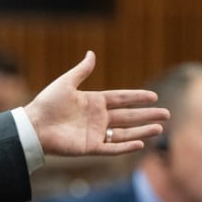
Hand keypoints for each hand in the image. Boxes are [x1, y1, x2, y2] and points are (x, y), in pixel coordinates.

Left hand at [23, 51, 167, 156]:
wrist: (34, 126)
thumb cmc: (47, 103)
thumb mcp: (66, 83)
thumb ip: (82, 70)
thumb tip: (91, 53)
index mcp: (93, 102)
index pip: (121, 99)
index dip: (137, 97)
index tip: (154, 96)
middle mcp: (97, 118)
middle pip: (128, 116)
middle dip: (147, 115)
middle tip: (167, 114)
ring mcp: (95, 133)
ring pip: (124, 133)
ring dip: (142, 130)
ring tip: (159, 128)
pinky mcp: (90, 148)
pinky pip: (112, 147)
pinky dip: (126, 146)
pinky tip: (141, 143)